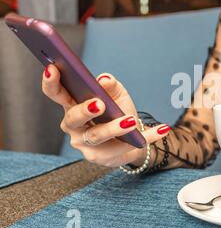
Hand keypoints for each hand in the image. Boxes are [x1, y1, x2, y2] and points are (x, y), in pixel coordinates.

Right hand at [42, 65, 170, 167]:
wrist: (131, 139)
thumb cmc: (117, 111)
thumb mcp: (117, 95)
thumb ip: (110, 86)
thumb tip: (104, 80)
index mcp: (72, 105)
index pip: (56, 93)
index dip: (51, 83)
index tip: (52, 69)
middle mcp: (74, 127)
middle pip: (73, 119)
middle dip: (85, 110)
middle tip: (100, 103)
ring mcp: (86, 145)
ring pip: (97, 136)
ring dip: (115, 127)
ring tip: (131, 120)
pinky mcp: (102, 158)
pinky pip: (124, 148)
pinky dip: (147, 137)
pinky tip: (162, 129)